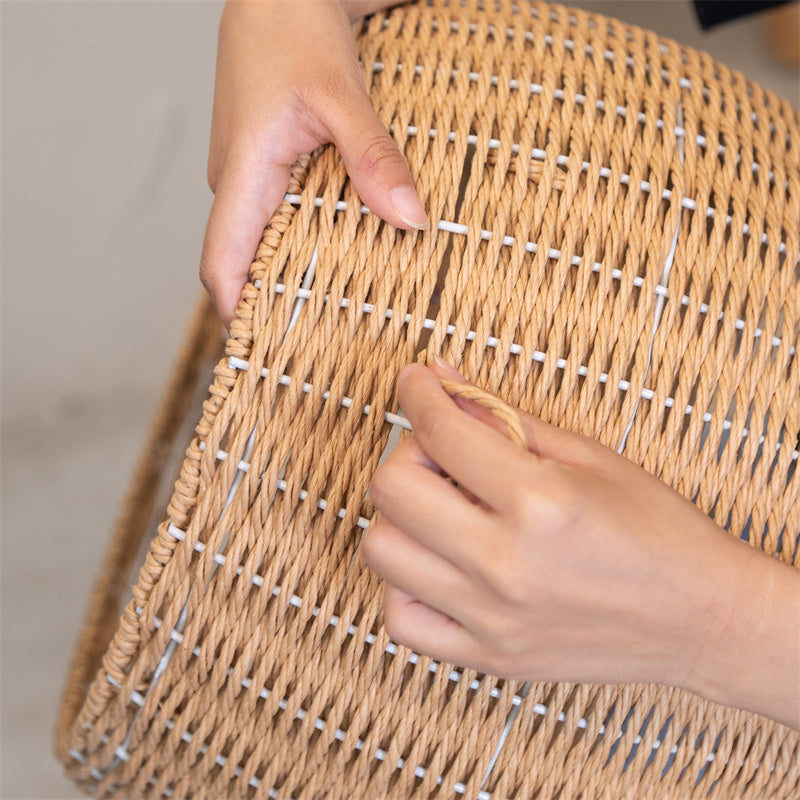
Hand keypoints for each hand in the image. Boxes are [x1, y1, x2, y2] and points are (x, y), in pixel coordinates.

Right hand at [202, 0, 424, 325]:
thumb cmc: (294, 28)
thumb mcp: (341, 93)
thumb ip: (373, 157)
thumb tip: (410, 220)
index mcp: (242, 173)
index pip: (220, 264)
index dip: (238, 313)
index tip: (268, 352)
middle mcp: (236, 183)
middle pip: (244, 263)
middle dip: (274, 305)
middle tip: (323, 343)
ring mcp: (248, 176)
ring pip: (261, 241)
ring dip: (291, 272)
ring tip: (339, 308)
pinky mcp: (265, 167)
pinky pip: (276, 217)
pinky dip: (301, 240)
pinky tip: (340, 251)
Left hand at [364, 361, 799, 729]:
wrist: (702, 619)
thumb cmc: (656, 530)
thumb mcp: (587, 456)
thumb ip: (503, 417)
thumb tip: (442, 376)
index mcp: (540, 501)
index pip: (440, 430)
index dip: (417, 391)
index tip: (417, 380)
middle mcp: (507, 562)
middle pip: (391, 489)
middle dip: (408, 453)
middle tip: (441, 453)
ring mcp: (492, 617)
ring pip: (382, 551)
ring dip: (401, 517)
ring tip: (442, 511)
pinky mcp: (488, 656)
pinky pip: (401, 619)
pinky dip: (405, 585)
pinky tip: (440, 567)